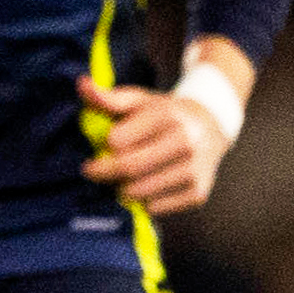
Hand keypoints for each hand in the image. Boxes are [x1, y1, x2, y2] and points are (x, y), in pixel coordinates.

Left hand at [77, 76, 230, 216]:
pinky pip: (155, 208)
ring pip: (139, 192)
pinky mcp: (197, 193)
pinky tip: (147, 186)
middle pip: (127, 168)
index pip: (117, 141)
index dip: (103, 147)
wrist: (211, 126)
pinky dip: (144, 201)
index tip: (98, 150)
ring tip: (124, 178)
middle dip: (104, 173)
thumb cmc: (164, 114)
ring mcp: (194, 169)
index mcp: (167, 116)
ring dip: (122, 189)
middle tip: (96, 172)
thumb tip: (81, 84)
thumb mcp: (139, 101)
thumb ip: (107, 97)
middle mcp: (185, 142)